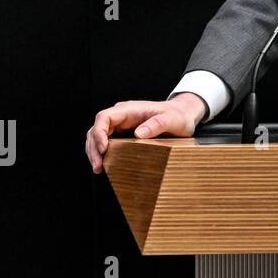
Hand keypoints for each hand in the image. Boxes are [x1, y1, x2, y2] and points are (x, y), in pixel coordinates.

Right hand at [85, 94, 206, 174]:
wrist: (184, 116)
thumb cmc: (178, 115)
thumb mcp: (171, 119)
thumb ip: (157, 124)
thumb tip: (138, 134)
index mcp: (130, 109)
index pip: (104, 117)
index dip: (99, 133)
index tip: (103, 149)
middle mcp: (122, 116)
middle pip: (97, 129)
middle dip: (94, 147)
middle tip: (98, 166)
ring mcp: (122, 126)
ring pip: (98, 137)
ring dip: (95, 152)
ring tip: (98, 168)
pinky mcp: (124, 135)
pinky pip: (107, 143)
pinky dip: (102, 154)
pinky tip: (105, 165)